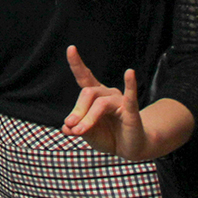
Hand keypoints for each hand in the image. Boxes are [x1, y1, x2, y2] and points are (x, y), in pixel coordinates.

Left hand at [60, 46, 194, 160]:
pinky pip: (130, 96)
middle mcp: (107, 94)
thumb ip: (77, 129)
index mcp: (95, 95)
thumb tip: (66, 128)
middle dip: (77, 111)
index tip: (71, 48)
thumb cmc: (108, 136)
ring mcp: (120, 100)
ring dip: (88, 118)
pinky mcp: (131, 111)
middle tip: (71, 127)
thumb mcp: (89, 134)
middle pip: (88, 93)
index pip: (84, 76)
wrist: (129, 149)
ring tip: (79, 131)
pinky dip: (130, 84)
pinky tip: (129, 73)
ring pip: (100, 103)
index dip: (77, 63)